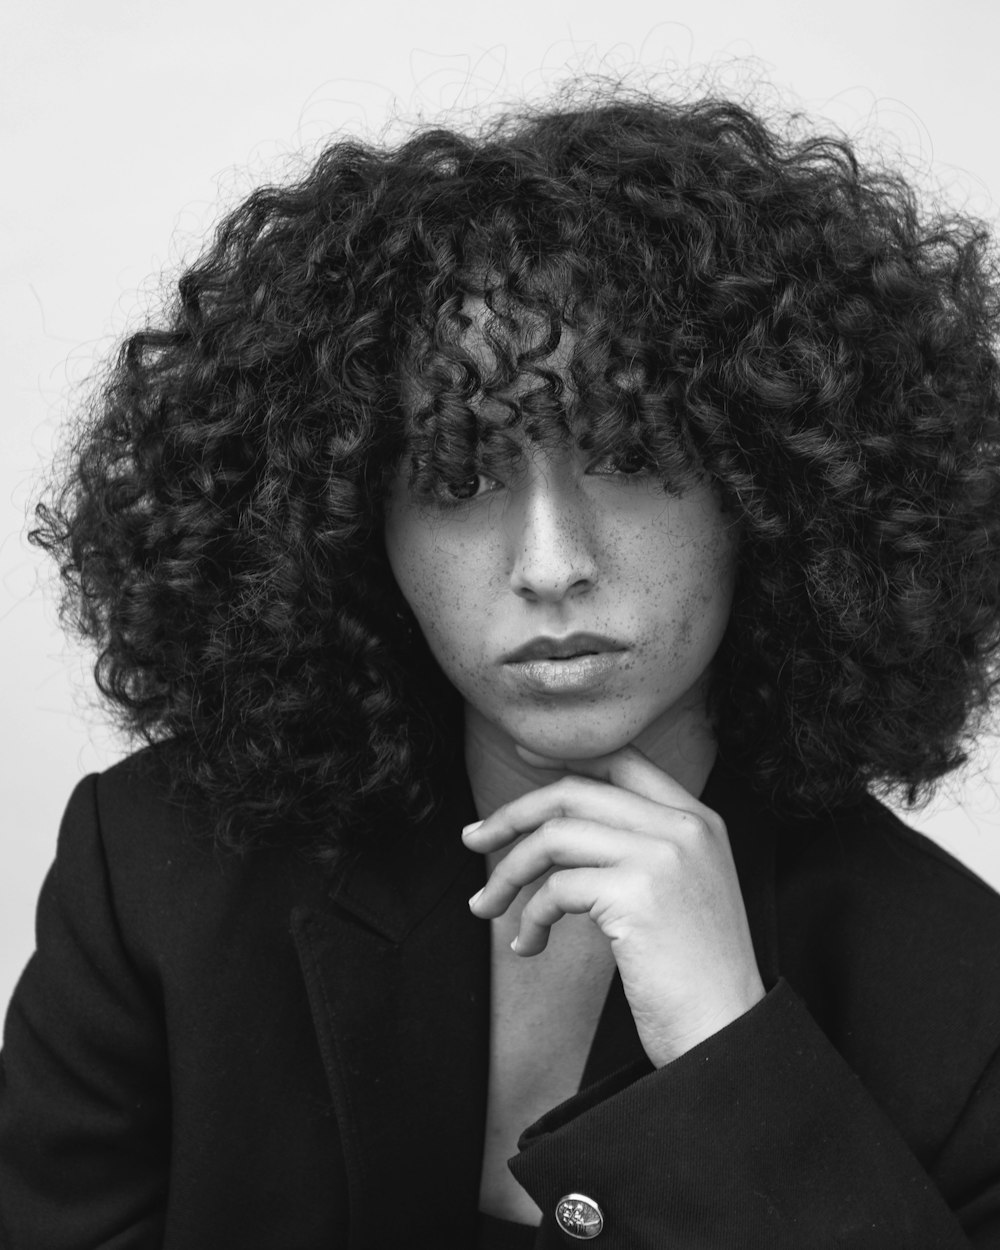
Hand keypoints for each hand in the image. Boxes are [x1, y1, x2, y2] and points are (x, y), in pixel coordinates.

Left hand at [463, 745, 765, 1066]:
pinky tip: (528, 945)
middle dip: (512, 815)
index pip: (622, 760)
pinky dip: (530, 916)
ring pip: (555, 836)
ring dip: (507, 872)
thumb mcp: (681, 890)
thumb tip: (560, 831)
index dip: (565, 756)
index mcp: (698, 820)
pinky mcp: (637, 892)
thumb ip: (641, 849)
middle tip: (473, 841)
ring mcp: (662, 855)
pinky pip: (556, 888)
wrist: (730, 1033)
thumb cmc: (697, 975)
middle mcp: (684, 826)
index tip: (523, 759)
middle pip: (575, 792)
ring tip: (485, 905)